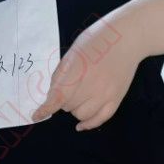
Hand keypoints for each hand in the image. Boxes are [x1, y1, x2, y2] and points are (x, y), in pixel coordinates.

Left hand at [31, 10, 142, 130]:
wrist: (127, 37)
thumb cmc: (97, 40)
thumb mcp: (73, 52)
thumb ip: (62, 74)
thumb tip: (52, 96)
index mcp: (78, 69)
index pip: (58, 95)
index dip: (46, 108)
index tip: (36, 116)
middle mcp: (92, 84)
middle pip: (68, 106)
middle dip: (64, 100)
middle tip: (72, 86)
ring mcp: (106, 93)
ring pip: (81, 115)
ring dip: (76, 109)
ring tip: (81, 96)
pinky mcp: (116, 99)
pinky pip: (99, 119)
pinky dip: (88, 124)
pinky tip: (80, 126)